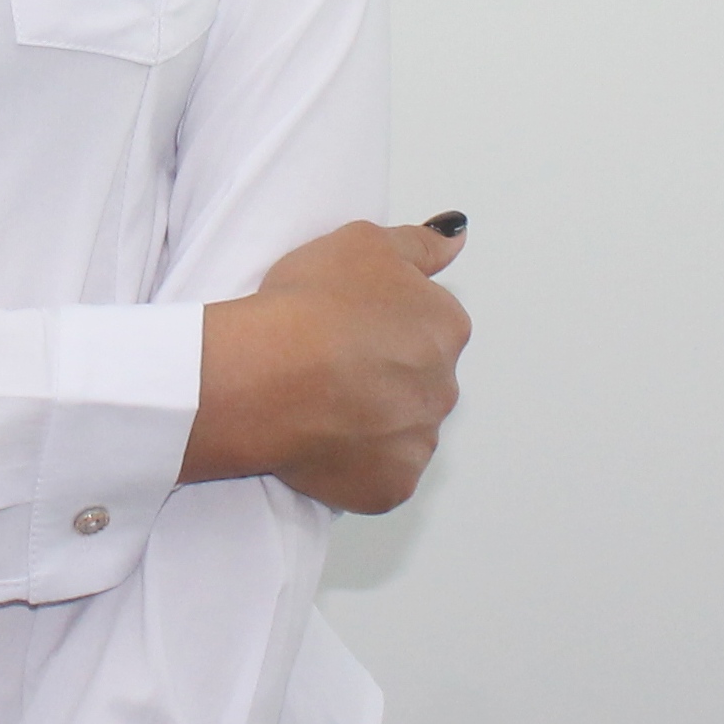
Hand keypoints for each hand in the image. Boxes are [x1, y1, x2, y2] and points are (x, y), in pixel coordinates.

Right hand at [181, 217, 470, 511]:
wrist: (266, 373)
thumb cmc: (310, 304)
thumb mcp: (362, 242)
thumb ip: (419, 243)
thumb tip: (457, 237)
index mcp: (446, 328)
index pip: (430, 324)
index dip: (384, 321)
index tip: (345, 320)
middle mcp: (445, 388)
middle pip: (420, 379)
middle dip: (385, 373)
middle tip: (330, 360)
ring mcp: (419, 442)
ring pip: (402, 429)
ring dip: (373, 419)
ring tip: (320, 402)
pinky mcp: (391, 486)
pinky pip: (382, 476)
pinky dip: (358, 463)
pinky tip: (322, 440)